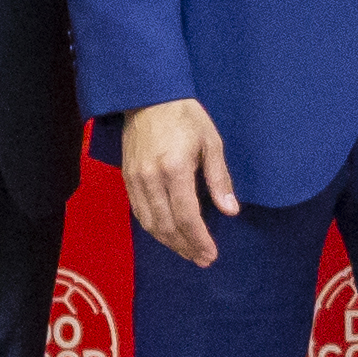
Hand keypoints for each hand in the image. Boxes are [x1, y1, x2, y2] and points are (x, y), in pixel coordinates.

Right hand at [119, 96, 238, 269]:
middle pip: (167, 225)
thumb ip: (219, 179)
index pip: (187, 216)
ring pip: (150, 223)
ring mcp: (135, 179)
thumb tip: (230, 210)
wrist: (148, 97)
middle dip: (186, 247)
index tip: (211, 254)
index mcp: (175, 169)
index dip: (199, 240)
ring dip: (169, 242)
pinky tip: (167, 235)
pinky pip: (139, 212)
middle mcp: (152, 178)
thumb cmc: (185, 116)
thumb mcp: (211, 142)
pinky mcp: (126, 178)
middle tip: (202, 259)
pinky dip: (153, 228)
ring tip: (187, 252)